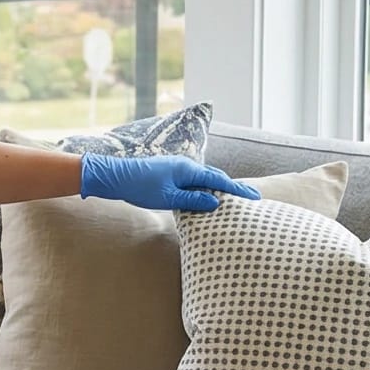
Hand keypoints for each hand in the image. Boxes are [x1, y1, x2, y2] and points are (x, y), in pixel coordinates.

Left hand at [78, 154, 261, 214]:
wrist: (115, 176)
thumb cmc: (139, 187)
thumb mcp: (168, 198)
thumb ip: (192, 201)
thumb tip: (215, 203)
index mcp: (188, 170)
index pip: (219, 180)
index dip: (237, 189)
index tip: (254, 196)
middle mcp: (186, 166)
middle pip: (215, 177)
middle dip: (233, 187)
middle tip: (252, 196)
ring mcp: (178, 169)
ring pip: (205, 179)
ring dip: (220, 188)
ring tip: (235, 197)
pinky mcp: (170, 174)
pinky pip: (194, 181)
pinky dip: (206, 188)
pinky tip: (207, 196)